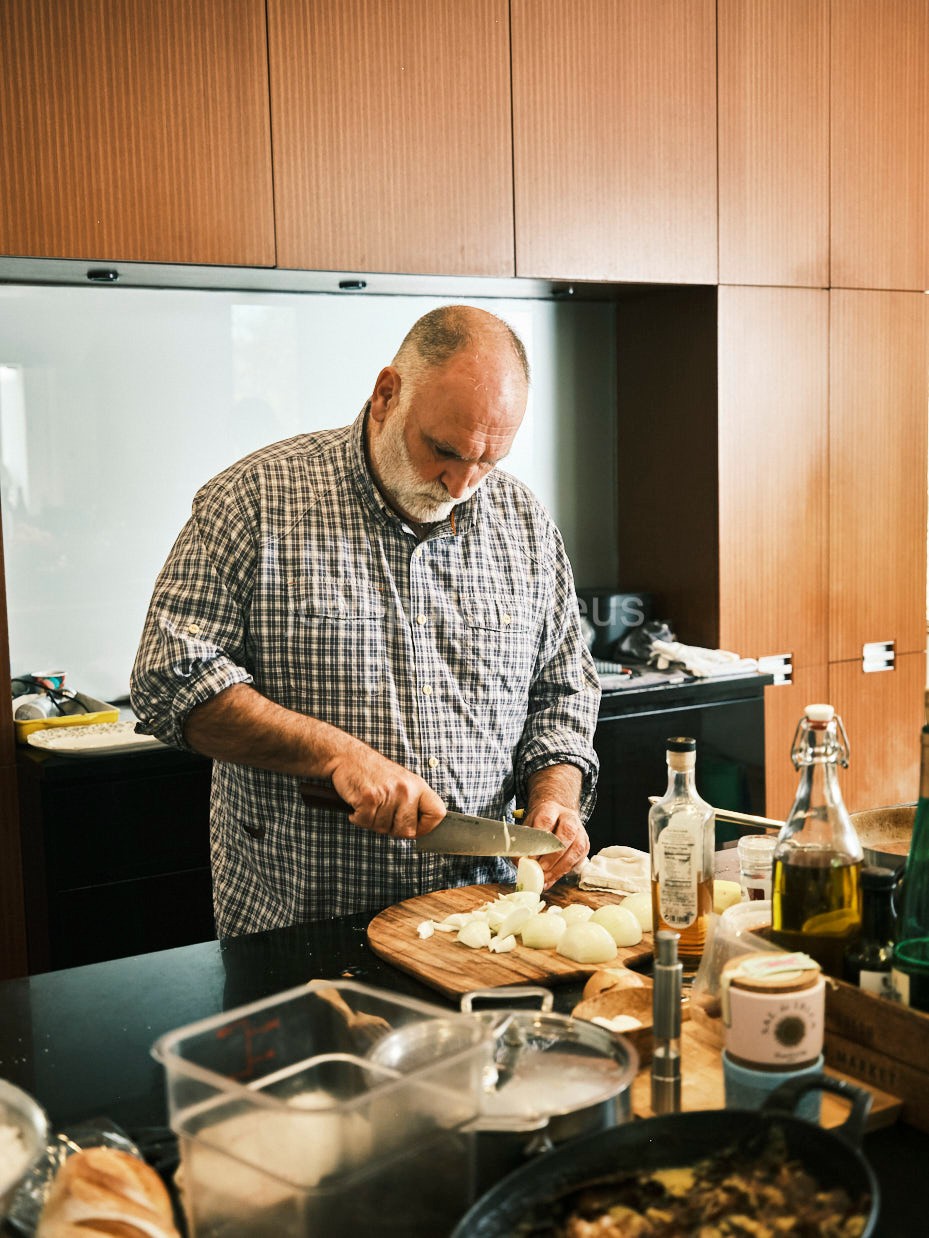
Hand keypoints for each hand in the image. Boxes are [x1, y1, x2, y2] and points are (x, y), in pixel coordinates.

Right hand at [329, 744, 445, 838]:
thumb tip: (417, 830)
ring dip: (372, 822)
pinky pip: (365, 822)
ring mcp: (389, 794)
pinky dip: (358, 817)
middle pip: (408, 831)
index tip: (415, 828)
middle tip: (382, 815)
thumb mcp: (402, 782)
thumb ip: (412, 802)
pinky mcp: (369, 797)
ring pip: (383, 829)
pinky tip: (358, 804)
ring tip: (369, 804)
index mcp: (418, 786)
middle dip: (392, 829)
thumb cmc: (374, 771)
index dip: (427, 827)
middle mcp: (406, 789)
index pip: (438, 814)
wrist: (348, 755)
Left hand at [521, 799, 589, 886]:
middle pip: (567, 833)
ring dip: (561, 866)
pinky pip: (578, 860)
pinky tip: (552, 878)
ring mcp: (580, 831)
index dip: (540, 839)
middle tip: (541, 868)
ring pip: (576, 848)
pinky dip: (564, 871)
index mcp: (551, 809)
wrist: (557, 817)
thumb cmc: (539, 825)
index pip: (546, 820)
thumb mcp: (528, 828)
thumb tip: (522, 864)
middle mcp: (569, 818)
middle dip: (554, 854)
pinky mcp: (585, 845)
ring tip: (546, 877)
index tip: (531, 855)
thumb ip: (523, 845)